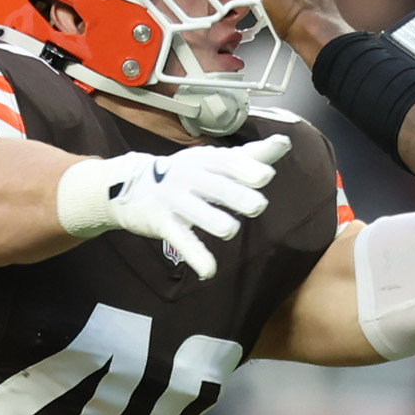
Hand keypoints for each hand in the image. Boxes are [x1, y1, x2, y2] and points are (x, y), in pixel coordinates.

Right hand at [56, 134, 288, 278]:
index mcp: (207, 161)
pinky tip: (210, 271)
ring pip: (201, 213)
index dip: (247, 169)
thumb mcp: (212, 161)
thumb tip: (284, 143)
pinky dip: (198, 258)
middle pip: (218, 187)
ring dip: (218, 223)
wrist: (129, 185)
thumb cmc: (185, 174)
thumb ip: (249, 156)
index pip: (229, 162)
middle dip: (238, 197)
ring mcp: (176, 200)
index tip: (266, 175)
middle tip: (257, 206)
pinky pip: (183, 241)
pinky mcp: (163, 223)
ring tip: (229, 230)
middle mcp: (191, 177)